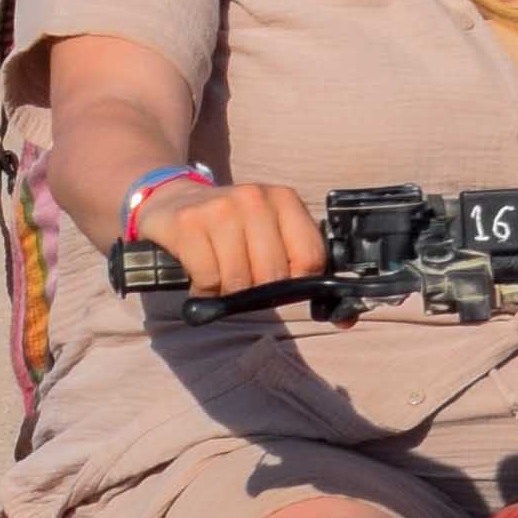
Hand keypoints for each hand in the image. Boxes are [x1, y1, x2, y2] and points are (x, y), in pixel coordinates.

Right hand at [134, 177, 325, 300]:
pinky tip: (199, 275)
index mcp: (284, 199)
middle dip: (257, 290)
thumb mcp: (271, 236)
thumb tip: (346, 318)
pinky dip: (203, 289)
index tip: (280, 284)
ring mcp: (219, 209)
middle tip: (241, 277)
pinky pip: (208, 279)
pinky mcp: (187, 224)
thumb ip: (308, 272)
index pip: (311, 259)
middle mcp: (254, 198)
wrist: (172, 200)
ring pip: (239, 281)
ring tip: (219, 273)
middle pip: (274, 275)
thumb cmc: (230, 230)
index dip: (297, 283)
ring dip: (227, 291)